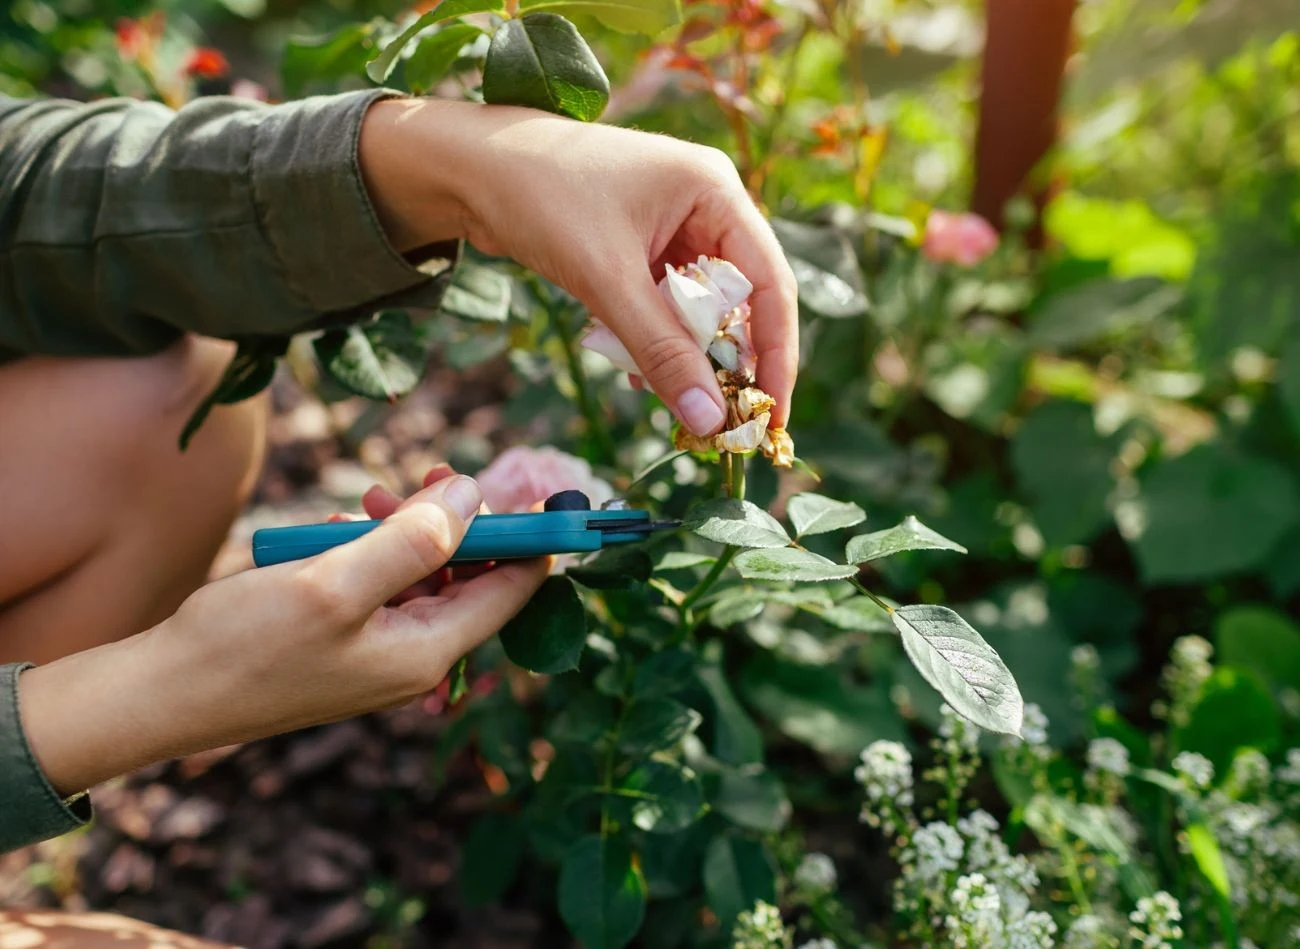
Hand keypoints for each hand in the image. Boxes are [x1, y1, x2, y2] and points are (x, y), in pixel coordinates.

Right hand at [19, 474, 547, 795]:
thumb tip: (475, 495)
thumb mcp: (335, 584)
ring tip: (367, 501)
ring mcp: (380, 650)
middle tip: (431, 473)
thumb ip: (414, 540)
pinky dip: (371, 550)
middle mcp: (414, 656)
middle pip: (470, 576)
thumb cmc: (245, 645)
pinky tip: (341, 531)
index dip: (531, 540)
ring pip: (423, 573)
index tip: (542, 492)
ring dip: (406, 530)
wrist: (166, 691)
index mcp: (427, 652)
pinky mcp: (348, 638)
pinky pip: (382, 584)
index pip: (512, 592)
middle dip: (455, 522)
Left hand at [359, 99, 798, 434]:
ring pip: (700, 309)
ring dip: (687, 355)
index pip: (769, 283)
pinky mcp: (641, 246)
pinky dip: (656, 341)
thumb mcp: (607, 280)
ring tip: (676, 402)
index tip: (772, 413)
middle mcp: (704, 204)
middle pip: (740, 299)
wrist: (467, 169)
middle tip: (724, 422)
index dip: (775, 354)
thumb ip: (661, 352)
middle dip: (729, 361)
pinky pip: (666, 306)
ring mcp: (673, 225)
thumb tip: (709, 421)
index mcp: (714, 190)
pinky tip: (637, 372)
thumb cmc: (540, 198)